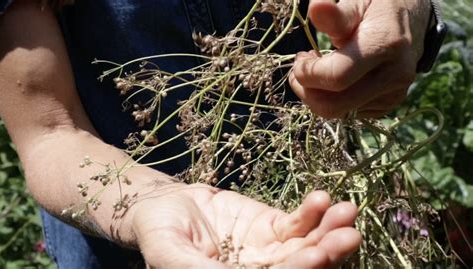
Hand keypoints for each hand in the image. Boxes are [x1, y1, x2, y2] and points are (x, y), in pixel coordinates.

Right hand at [131, 183, 360, 267]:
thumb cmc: (158, 232)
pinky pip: (297, 222)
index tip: (318, 254)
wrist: (163, 206)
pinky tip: (323, 199)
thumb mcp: (170, 254)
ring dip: (328, 230)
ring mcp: (270, 252)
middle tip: (349, 233)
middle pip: (300, 267)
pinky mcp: (272, 227)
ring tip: (346, 211)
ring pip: (306, 245)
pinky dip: (312, 211)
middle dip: (326, 252)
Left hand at [290, 0, 430, 117]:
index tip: (300, 58)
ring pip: (338, 113)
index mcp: (385, 46)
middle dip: (306, 90)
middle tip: (300, 69)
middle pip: (333, 105)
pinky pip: (348, 113)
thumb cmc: (375, 9)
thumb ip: (334, 14)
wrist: (411, 21)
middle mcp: (394, 76)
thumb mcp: (356, 4)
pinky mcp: (387, 105)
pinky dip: (332, 100)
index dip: (307, 73)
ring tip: (317, 70)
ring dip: (316, 95)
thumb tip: (316, 8)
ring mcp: (393, 95)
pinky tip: (335, 79)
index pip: (336, 77)